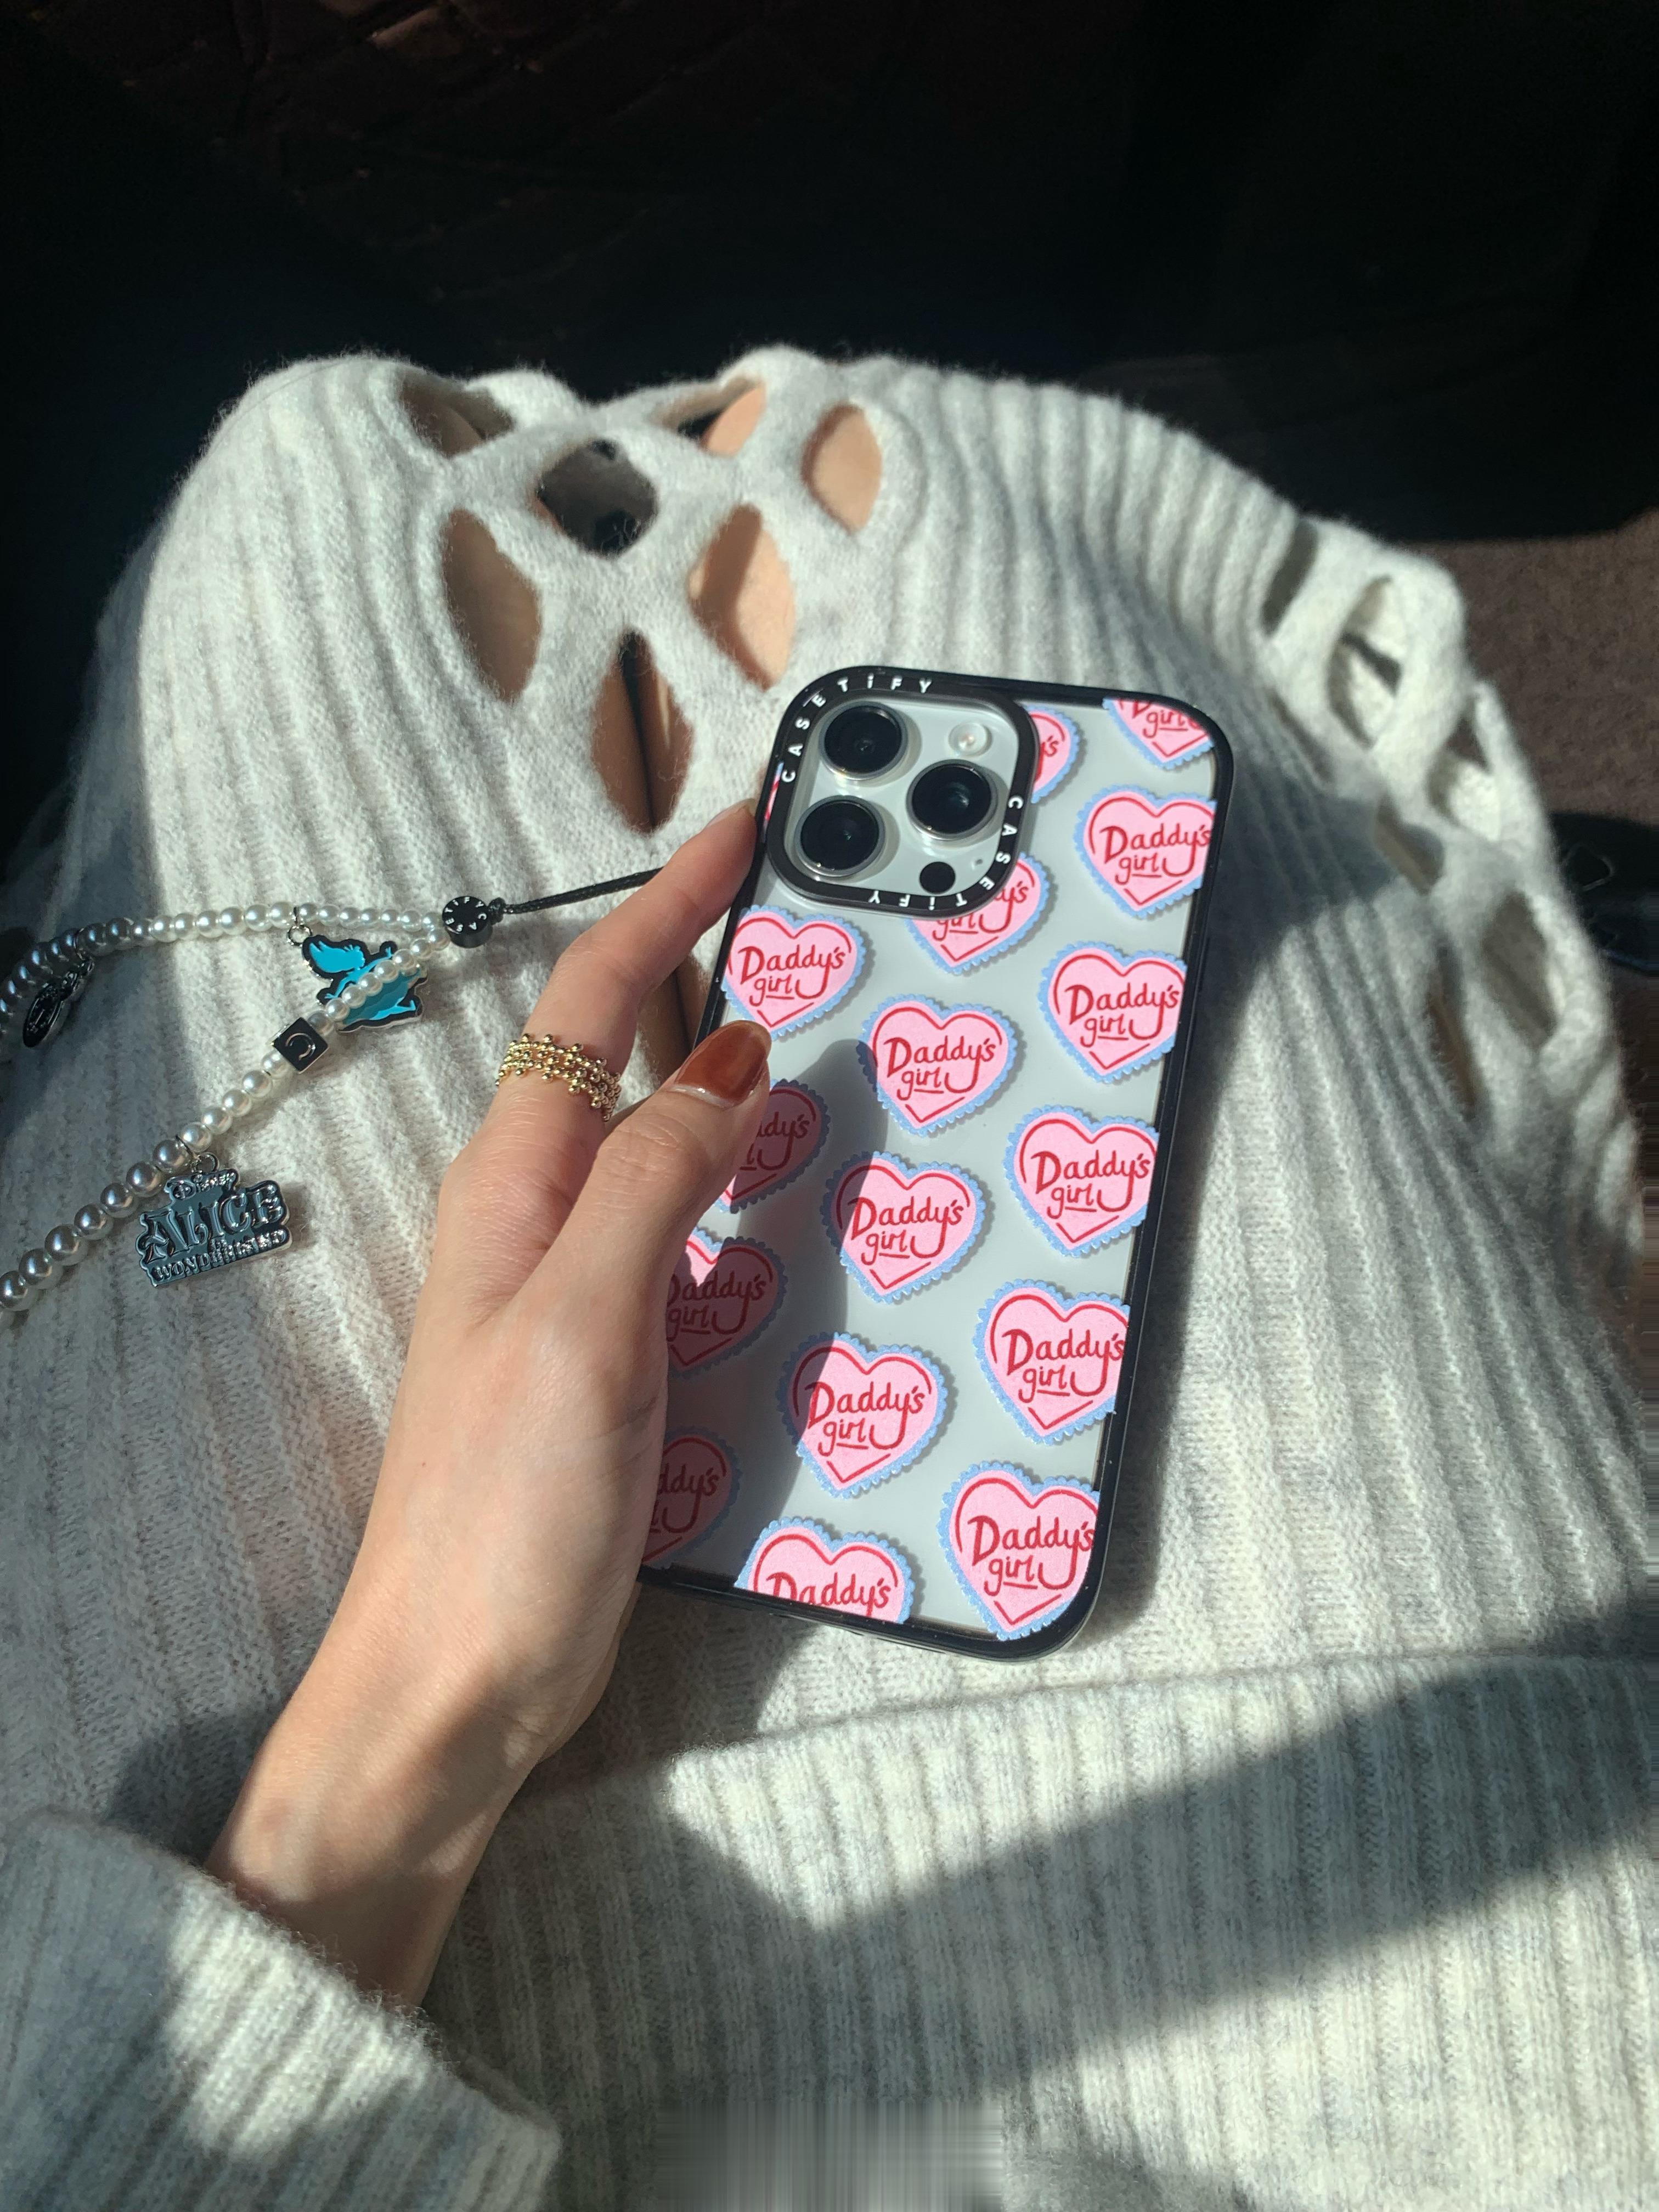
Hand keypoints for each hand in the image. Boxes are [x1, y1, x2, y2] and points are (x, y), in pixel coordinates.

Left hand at [207, 804, 769, 2001]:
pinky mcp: (616, 1352)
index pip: (593, 997)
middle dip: (712, 969)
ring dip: (738, 1076)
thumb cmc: (501, 1513)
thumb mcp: (584, 1324)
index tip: (749, 827)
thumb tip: (728, 1063)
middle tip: (824, 921)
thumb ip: (652, 1184)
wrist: (453, 1684)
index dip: (669, 901)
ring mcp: (579, 1284)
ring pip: (664, 1138)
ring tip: (841, 1036)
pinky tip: (803, 1197)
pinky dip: (746, 1182)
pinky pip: (688, 1228)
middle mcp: (540, 1214)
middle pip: (626, 1051)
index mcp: (515, 1181)